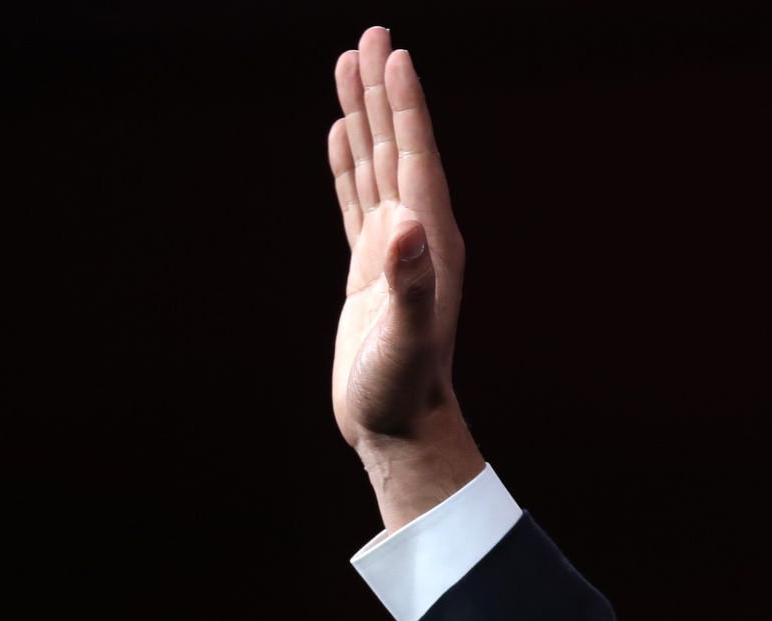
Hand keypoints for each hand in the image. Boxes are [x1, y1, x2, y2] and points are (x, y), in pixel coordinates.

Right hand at [328, 27, 482, 526]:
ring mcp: (393, 250)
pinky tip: (340, 136)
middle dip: (381, 92)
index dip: (404, 105)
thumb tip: (402, 227)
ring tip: (349, 65)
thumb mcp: (407, 340)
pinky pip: (355, 200)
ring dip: (362, 117)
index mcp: (431, 242)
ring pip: (373, 165)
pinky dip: (347, 164)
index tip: (392, 53)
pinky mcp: (369, 269)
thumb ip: (410, 285)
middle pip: (394, 146)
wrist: (401, 430)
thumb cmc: (405, 391)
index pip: (415, 157)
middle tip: (370, 34)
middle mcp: (416, 236)